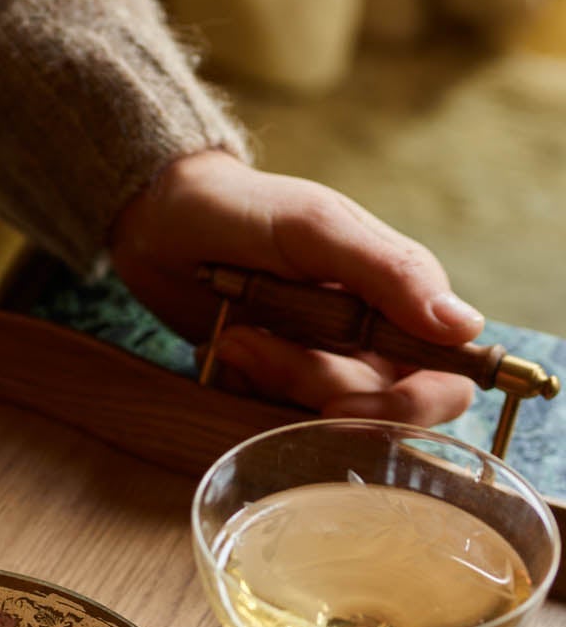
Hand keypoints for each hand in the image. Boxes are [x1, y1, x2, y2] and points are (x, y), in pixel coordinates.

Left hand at [109, 149, 483, 425]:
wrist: (163, 223)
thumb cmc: (247, 210)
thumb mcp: (317, 230)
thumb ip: (390, 274)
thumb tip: (464, 327)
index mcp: (402, 301)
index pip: (444, 381)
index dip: (407, 406)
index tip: (342, 401)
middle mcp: (371, 343)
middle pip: (374, 407)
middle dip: (311, 385)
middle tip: (255, 344)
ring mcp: (321, 367)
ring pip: (319, 413)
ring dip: (268, 376)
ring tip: (232, 333)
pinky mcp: (274, 386)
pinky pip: (273, 416)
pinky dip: (245, 387)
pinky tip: (222, 347)